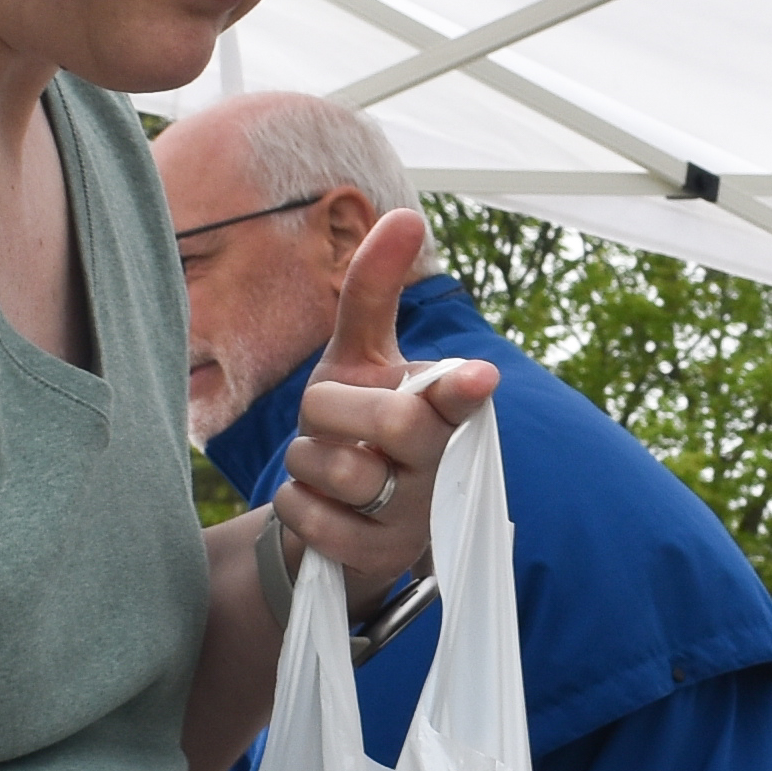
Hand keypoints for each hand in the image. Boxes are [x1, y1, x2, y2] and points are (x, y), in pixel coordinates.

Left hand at [265, 208, 499, 591]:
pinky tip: (314, 500)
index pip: (458, 395)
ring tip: (324, 462)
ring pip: (340, 469)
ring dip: (307, 458)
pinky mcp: (375, 557)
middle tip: (329, 415)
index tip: (476, 377)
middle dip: (336, 408)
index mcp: (443, 408)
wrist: (340, 516)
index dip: (461, 387)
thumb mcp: (358, 356)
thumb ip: (374, 290)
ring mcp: (412, 515)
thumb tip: (406, 213)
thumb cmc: (356, 421)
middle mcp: (441, 461)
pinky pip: (311, 514)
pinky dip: (295, 500)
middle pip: (391, 424)